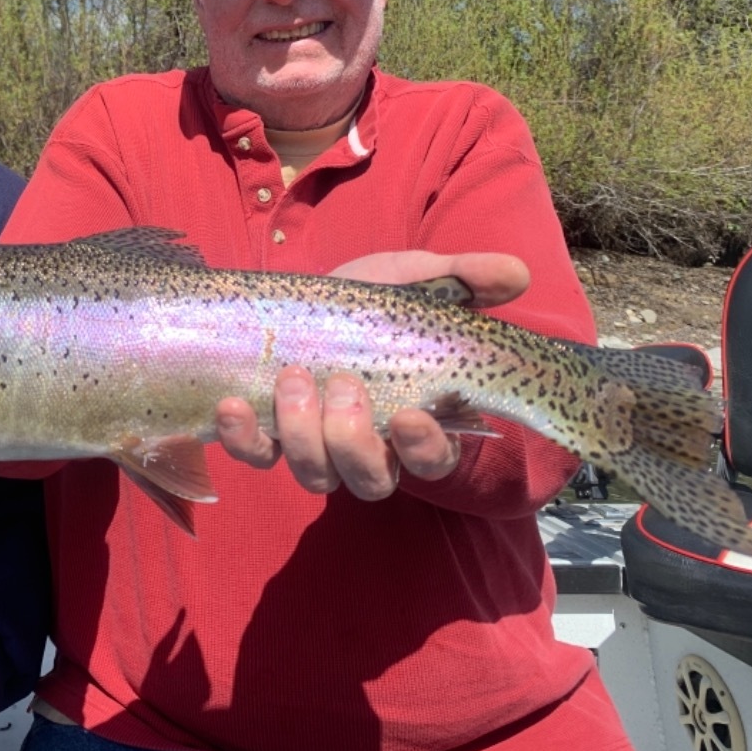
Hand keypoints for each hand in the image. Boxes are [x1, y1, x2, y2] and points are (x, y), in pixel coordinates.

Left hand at [215, 249, 529, 497]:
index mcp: (417, 421)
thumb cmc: (371, 302)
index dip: (424, 447)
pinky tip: (233, 406)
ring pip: (315, 474)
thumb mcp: (414, 283)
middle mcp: (369, 448)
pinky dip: (244, 438)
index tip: (411, 414)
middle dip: (353, 438)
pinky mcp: (267, 439)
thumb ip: (463, 279)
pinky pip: (256, 457)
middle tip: (340, 385)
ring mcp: (316, 449)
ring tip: (292, 379)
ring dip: (302, 434)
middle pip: (369, 477)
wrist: (304, 304)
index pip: (433, 459)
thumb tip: (517, 273)